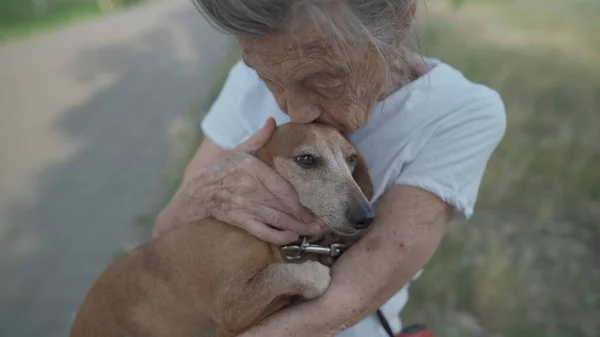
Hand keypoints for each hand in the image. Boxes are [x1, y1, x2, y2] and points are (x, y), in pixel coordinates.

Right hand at [156, 118, 320, 243]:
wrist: (196, 193)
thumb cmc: (220, 170)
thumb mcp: (238, 150)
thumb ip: (259, 138)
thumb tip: (273, 121)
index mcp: (251, 168)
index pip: (282, 188)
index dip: (298, 201)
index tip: (313, 207)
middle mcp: (249, 188)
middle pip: (283, 206)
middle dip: (305, 217)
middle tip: (324, 223)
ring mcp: (244, 206)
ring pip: (276, 220)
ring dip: (298, 228)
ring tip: (314, 231)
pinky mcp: (239, 219)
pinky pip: (262, 231)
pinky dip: (278, 236)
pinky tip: (292, 237)